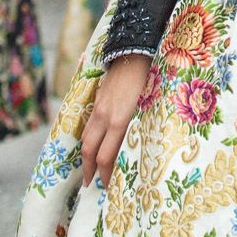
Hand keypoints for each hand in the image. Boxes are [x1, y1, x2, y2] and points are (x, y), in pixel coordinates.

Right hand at [82, 54, 152, 187]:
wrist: (134, 50)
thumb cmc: (150, 78)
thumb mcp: (150, 106)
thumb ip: (141, 127)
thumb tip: (139, 148)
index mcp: (119, 121)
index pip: (106, 157)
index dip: (106, 174)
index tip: (109, 186)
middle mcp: (105, 117)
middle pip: (89, 150)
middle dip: (89, 170)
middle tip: (92, 185)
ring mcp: (99, 107)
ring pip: (85, 137)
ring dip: (86, 156)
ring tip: (89, 169)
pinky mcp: (98, 99)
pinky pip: (88, 124)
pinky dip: (88, 139)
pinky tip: (92, 144)